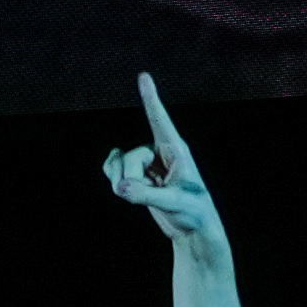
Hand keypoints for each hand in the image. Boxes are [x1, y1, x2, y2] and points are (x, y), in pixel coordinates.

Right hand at [104, 73, 225, 250]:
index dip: (151, 98)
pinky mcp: (138, 174)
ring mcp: (147, 162)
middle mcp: (160, 151)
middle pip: (131, 156)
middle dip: (133, 179)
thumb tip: (120, 188)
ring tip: (141, 198)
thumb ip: (145, 195)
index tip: (144, 76)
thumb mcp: (173, 203)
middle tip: (149, 196)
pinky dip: (113, 177)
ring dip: (122, 183)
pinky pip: (113, 167)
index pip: (160, 120)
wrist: (193, 230)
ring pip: (120, 163)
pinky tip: (121, 187)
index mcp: (176, 150)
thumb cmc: (194, 213)